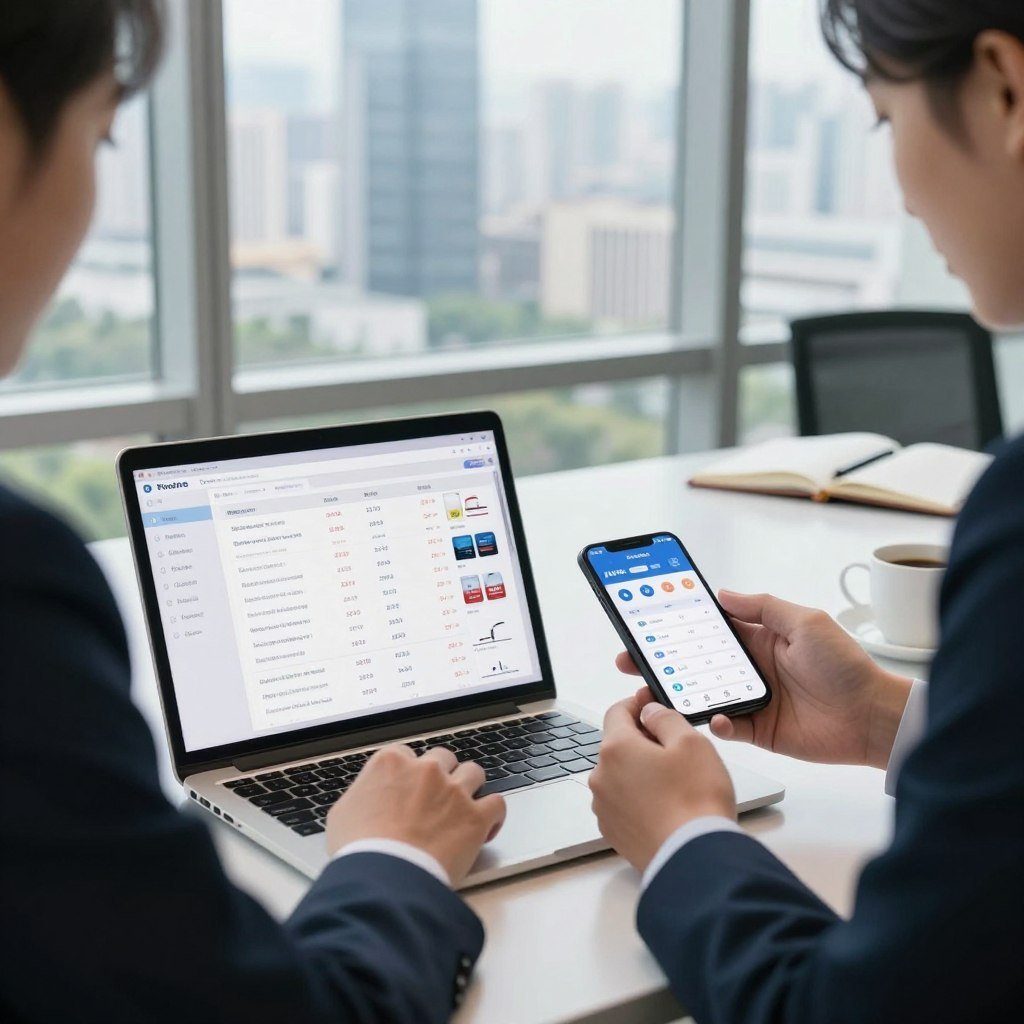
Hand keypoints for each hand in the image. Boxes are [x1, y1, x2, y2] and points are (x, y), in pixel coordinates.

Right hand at [326, 745, 505, 885]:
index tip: (410, 787)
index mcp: (392, 763)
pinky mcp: (475, 817)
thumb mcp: (343, 814)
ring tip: (463, 808)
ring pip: (474, 773)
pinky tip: (486, 826)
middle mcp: (426, 770)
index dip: (409, 773)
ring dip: (470, 789)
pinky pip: (497, 803)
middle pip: (443, 759)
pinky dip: (493, 815)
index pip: (407, 754)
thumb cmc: (360, 850)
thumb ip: (362, 795)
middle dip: (442, 776)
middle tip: (436, 799)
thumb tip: (366, 799)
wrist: (384, 878)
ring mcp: (453, 791)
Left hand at [588, 688, 735, 872]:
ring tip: (674, 783)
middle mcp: (601, 776)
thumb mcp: (690, 742)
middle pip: (618, 745)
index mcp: (616, 748)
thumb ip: (664, 718)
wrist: (694, 857)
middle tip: (675, 748)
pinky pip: (622, 802)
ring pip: (620, 775)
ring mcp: (604, 806)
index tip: (651, 705)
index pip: (617, 712)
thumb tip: (649, 711)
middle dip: (642, 741)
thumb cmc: (695, 801)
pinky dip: (639, 798)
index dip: (637, 705)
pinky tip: (665, 805)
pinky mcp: (613, 831)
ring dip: (640, 771)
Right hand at [615, 590, 912, 768]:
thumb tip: (724, 593)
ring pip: (701, 694)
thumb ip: (763, 607)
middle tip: (631, 658)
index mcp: (759, 638)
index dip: (679, 623)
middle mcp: (749, 667)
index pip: (709, 627)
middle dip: (662, 659)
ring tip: (653, 691)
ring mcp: (750, 698)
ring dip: (677, 692)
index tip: (649, 619)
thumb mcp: (806, 622)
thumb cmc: (846, 666)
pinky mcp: (756, 729)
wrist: (872, 717)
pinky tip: (714, 718)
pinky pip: (724, 726)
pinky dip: (714, 723)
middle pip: (694, 661)